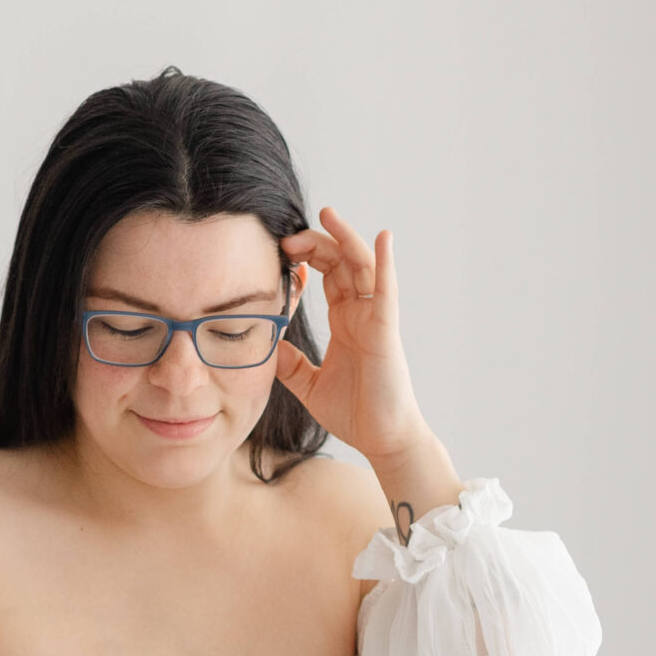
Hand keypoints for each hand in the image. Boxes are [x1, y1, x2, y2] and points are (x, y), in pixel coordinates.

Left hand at [274, 207, 429, 462]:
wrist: (380, 440)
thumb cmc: (354, 414)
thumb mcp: (308, 385)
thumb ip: (289, 364)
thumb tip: (268, 344)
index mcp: (346, 322)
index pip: (329, 276)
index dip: (308, 257)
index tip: (282, 249)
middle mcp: (362, 314)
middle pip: (342, 263)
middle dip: (318, 243)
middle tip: (289, 235)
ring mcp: (375, 319)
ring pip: (362, 266)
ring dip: (345, 239)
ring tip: (326, 215)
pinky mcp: (386, 330)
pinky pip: (387, 290)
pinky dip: (385, 262)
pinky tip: (381, 237)